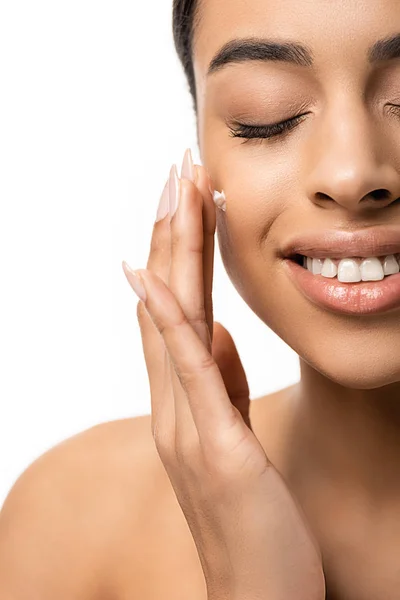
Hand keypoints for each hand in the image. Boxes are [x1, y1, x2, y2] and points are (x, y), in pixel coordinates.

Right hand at [122, 149, 325, 599]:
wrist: (259, 597)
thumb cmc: (252, 517)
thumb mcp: (237, 436)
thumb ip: (218, 382)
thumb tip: (213, 330)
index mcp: (186, 399)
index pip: (177, 309)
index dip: (179, 252)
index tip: (188, 199)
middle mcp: (175, 405)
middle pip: (168, 301)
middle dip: (172, 232)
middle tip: (175, 171)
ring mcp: (188, 425)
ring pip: (173, 322)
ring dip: (170, 254)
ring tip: (172, 193)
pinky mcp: (215, 449)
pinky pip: (186, 374)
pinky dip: (166, 322)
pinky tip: (150, 277)